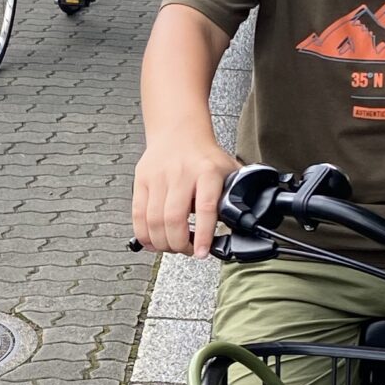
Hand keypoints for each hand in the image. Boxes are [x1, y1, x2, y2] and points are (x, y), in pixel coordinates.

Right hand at [134, 133, 238, 258]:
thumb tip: (246, 223)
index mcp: (208, 172)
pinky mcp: (142, 181)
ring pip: (154, 221)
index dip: (202, 234)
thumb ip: (237, 195)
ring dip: (162, 243)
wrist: (179, 131)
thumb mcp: (228, 171)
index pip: (205, 207)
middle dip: (179, 244)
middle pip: (173, 219)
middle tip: (188, 250)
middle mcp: (181, 173)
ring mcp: (159, 177)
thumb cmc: (205, 157)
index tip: (202, 252)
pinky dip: (144, 234)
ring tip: (173, 246)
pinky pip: (138, 215)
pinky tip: (153, 241)